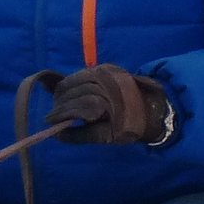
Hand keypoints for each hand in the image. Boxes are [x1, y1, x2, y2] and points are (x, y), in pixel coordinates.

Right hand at [50, 64, 175, 146]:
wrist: (153, 107)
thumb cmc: (130, 125)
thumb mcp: (105, 136)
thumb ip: (80, 135)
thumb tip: (57, 134)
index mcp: (105, 101)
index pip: (75, 106)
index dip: (60, 114)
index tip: (49, 122)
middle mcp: (104, 82)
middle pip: (70, 91)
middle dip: (60, 104)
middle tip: (53, 115)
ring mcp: (105, 72)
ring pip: (73, 80)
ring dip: (62, 93)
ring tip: (59, 105)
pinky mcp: (107, 67)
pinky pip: (81, 73)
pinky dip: (72, 82)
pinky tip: (68, 92)